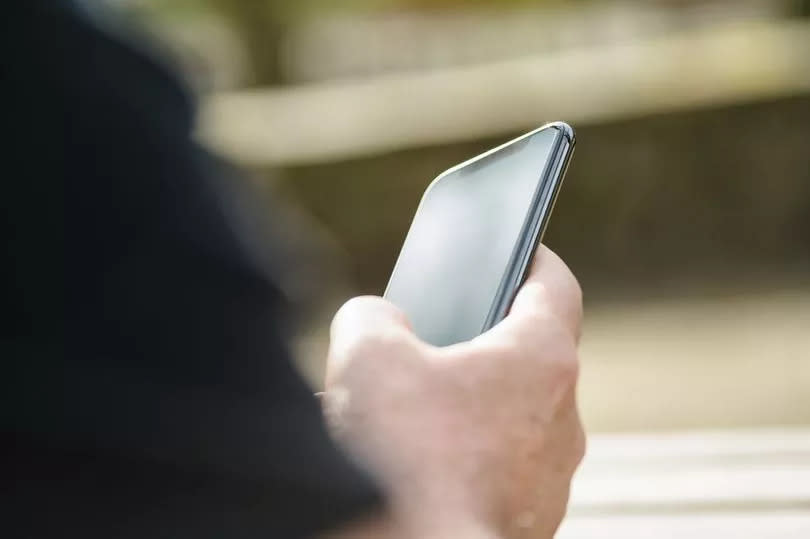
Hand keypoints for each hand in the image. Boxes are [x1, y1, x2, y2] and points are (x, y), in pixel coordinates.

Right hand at [323, 245, 584, 538]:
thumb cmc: (404, 458)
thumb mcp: (367, 355)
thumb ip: (372, 316)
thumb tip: (379, 323)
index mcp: (540, 360)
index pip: (556, 286)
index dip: (536, 258)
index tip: (522, 249)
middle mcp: (561, 419)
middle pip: (533, 357)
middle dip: (487, 342)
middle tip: (442, 337)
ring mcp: (550, 476)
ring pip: (517, 420)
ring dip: (475, 407)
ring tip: (418, 412)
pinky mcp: (529, 520)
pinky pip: (503, 471)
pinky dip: (469, 459)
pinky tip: (422, 466)